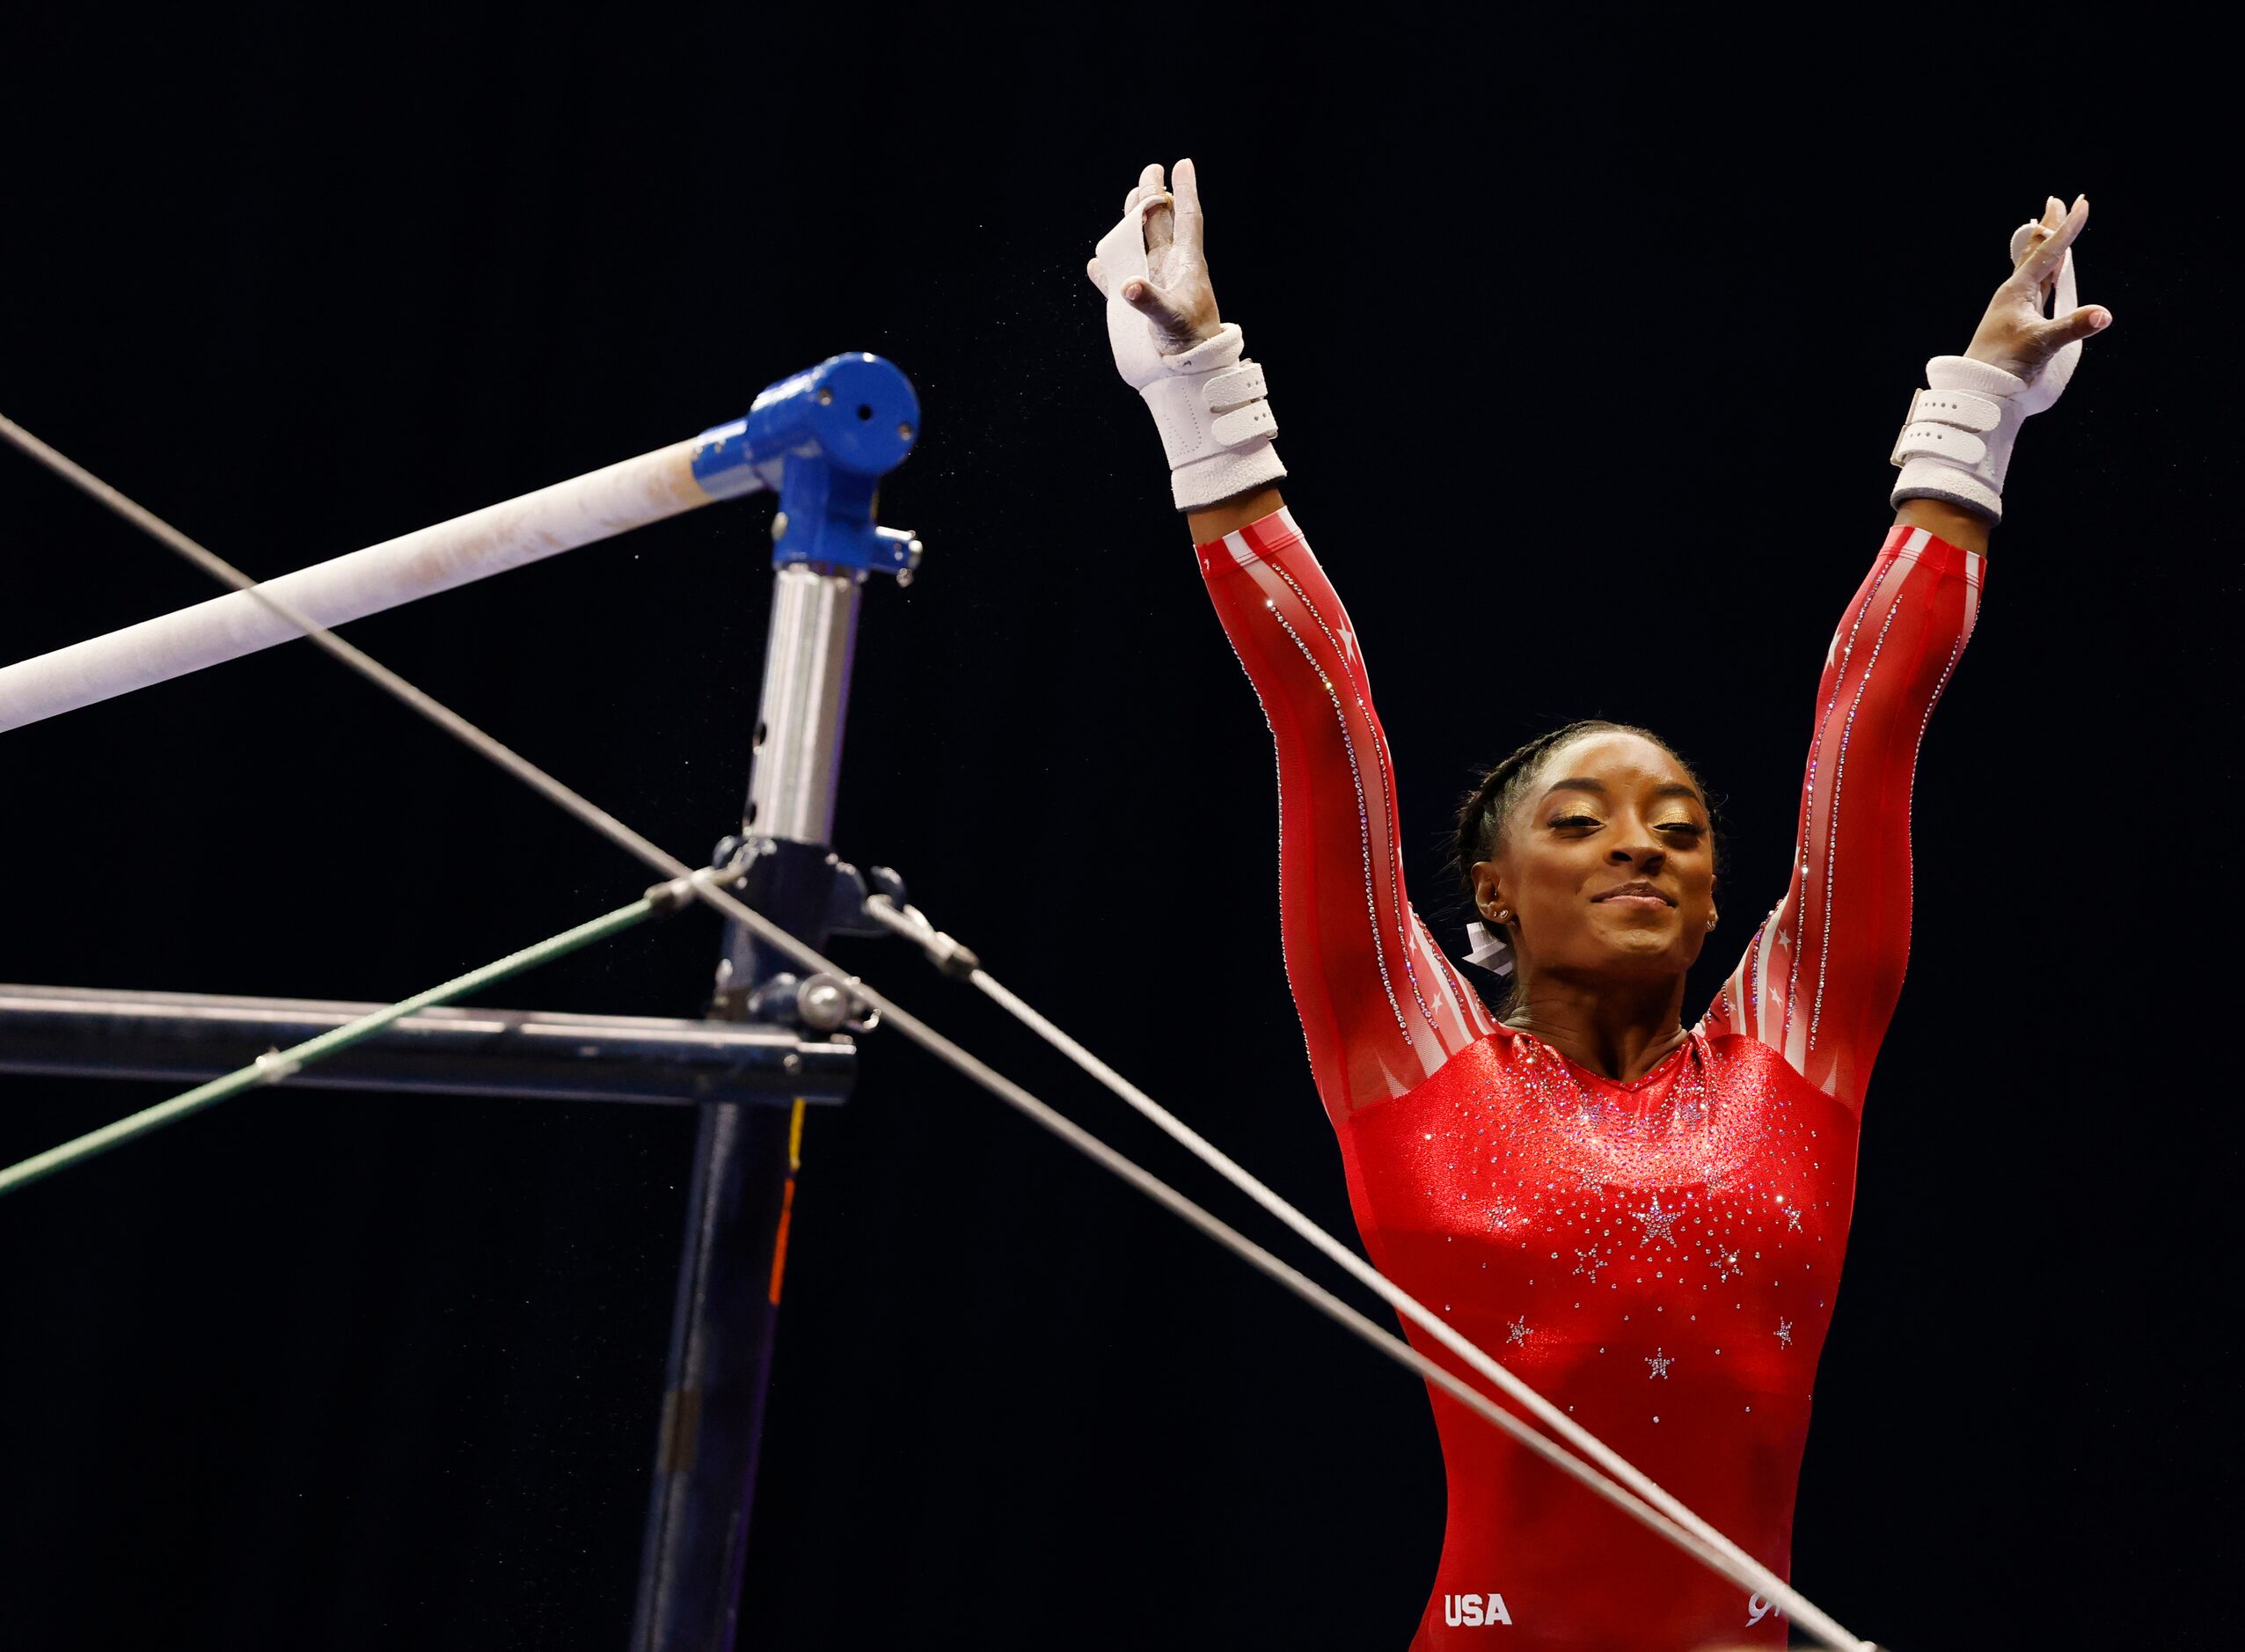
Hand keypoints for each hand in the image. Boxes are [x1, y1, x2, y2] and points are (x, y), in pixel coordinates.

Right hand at [1086, 159, 1224, 353]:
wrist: (1186, 369)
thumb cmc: (1190, 342)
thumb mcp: (1172, 318)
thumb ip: (1149, 301)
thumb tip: (1128, 285)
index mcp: (1186, 264)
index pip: (1187, 219)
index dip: (1185, 191)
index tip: (1183, 164)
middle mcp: (1170, 268)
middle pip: (1160, 223)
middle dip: (1154, 196)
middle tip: (1150, 169)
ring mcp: (1153, 283)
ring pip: (1141, 244)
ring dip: (1133, 223)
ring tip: (1130, 199)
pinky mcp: (1138, 305)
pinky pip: (1118, 282)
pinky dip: (1107, 273)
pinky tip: (1097, 264)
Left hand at [1960, 193, 2112, 383]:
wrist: (1978, 390)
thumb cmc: (2003, 367)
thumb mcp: (2041, 345)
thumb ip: (2072, 328)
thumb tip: (2103, 315)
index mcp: (2017, 292)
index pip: (2048, 253)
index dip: (2067, 229)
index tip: (2082, 204)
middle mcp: (2015, 294)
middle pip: (2037, 252)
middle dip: (2051, 227)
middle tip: (2059, 201)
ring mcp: (2017, 307)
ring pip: (2036, 268)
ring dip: (2049, 247)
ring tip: (2054, 229)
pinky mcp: (2021, 322)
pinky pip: (2038, 287)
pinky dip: (2048, 272)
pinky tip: (2051, 273)